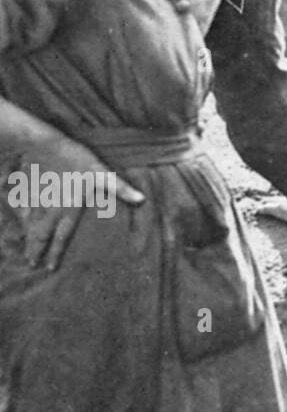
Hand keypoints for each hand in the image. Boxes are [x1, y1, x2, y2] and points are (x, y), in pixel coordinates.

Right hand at [11, 136, 143, 271]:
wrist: (44, 143)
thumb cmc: (77, 158)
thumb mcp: (102, 173)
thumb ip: (120, 188)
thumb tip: (142, 200)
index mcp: (68, 209)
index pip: (62, 237)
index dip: (55, 253)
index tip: (50, 267)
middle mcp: (50, 208)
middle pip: (41, 234)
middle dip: (36, 249)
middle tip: (31, 263)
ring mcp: (36, 199)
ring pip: (30, 223)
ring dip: (28, 237)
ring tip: (26, 250)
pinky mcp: (26, 188)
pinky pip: (21, 206)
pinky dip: (20, 216)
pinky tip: (20, 221)